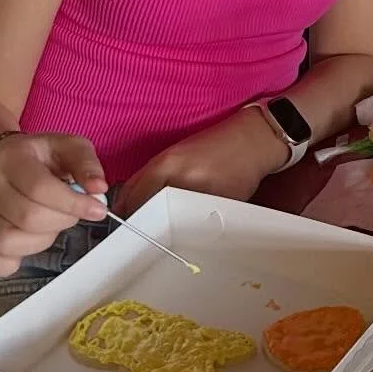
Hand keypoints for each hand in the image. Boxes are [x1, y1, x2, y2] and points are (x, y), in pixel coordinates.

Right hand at [0, 133, 107, 278]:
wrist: (3, 163)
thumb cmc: (41, 158)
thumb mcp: (67, 147)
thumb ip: (86, 163)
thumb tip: (98, 188)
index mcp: (11, 159)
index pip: (39, 188)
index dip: (73, 203)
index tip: (98, 209)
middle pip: (27, 217)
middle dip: (62, 220)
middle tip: (72, 213)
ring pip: (7, 242)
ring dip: (41, 240)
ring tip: (51, 225)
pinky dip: (9, 263)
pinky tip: (28, 246)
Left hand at [112, 111, 276, 220]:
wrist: (251, 141)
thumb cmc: (213, 146)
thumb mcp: (177, 154)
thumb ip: (152, 177)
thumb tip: (129, 202)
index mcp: (166, 163)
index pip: (132, 196)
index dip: (124, 212)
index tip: (121, 221)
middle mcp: (180, 178)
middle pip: (149, 211)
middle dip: (142, 222)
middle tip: (141, 230)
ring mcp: (200, 194)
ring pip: (171, 220)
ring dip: (164, 226)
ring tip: (165, 229)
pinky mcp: (218, 206)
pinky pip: (194, 222)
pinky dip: (188, 225)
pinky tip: (189, 224)